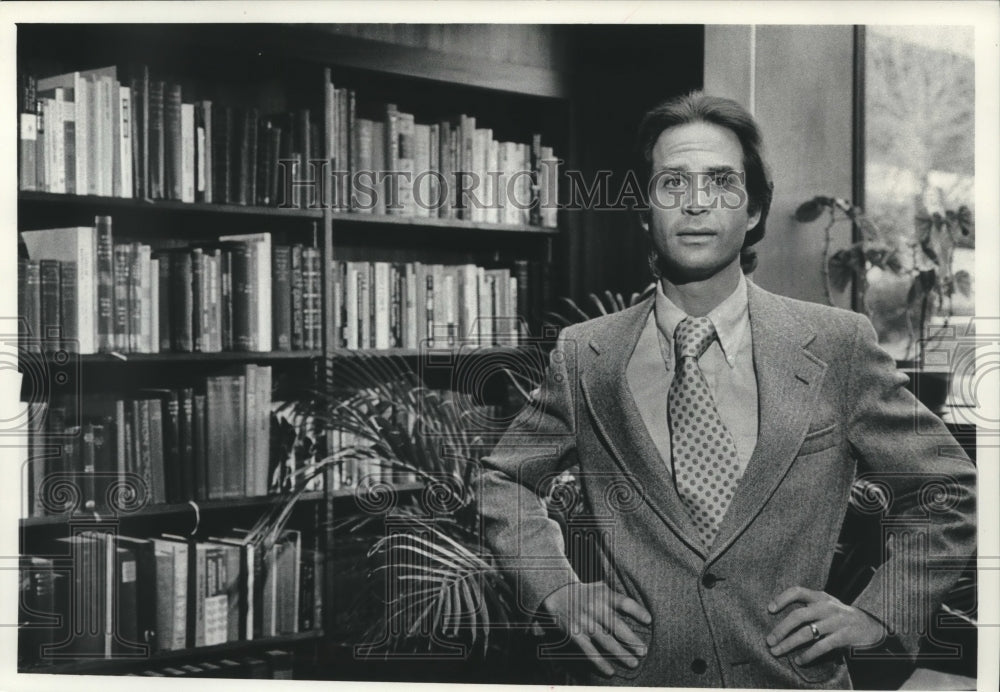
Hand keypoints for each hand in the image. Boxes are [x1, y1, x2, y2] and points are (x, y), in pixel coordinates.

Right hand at [541, 581, 651, 675]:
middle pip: (617, 626)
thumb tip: (642, 612)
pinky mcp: (575, 634)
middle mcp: (595, 608)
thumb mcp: (600, 587)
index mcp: (604, 595)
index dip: (637, 611)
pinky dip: (600, 662)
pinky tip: (610, 672)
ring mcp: (585, 622)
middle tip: (643, 651)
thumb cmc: (585, 593)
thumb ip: (616, 597)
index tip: (649, 620)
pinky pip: (589, 651)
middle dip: (632, 640)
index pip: (624, 602)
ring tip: (633, 663)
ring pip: (606, 641)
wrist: (556, 592)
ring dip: (621, 654)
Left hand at [765, 586, 886, 665]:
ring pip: (807, 633)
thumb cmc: (840, 616)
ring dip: (789, 644)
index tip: (769, 609)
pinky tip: (799, 660)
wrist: (870, 626)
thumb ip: (808, 606)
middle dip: (781, 629)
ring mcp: (835, 621)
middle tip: (769, 640)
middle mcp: (826, 607)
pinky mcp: (843, 636)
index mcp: (820, 596)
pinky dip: (808, 655)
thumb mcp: (826, 604)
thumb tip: (780, 618)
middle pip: (798, 616)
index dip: (782, 599)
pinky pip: (821, 646)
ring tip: (777, 651)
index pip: (797, 591)